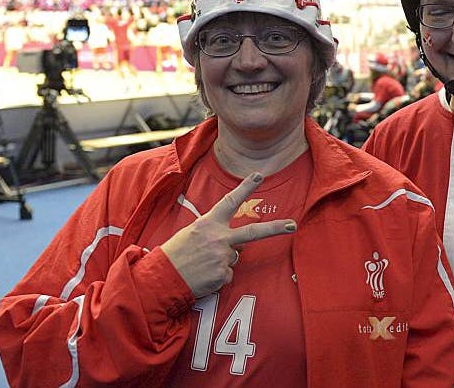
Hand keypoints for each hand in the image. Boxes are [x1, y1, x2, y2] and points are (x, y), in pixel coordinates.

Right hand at [159, 173, 295, 298]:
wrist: (161, 278)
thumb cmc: (175, 255)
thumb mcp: (192, 234)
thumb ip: (216, 234)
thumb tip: (239, 244)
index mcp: (208, 224)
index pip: (230, 201)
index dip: (246, 187)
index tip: (259, 175)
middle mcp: (218, 238)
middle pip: (252, 232)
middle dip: (275, 228)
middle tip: (292, 225)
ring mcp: (222, 257)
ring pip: (235, 257)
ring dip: (222, 262)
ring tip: (202, 265)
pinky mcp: (223, 274)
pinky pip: (228, 274)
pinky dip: (218, 277)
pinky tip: (203, 276)